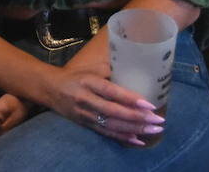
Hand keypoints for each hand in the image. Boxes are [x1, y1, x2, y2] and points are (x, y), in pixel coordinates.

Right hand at [40, 61, 164, 145]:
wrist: (50, 89)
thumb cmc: (76, 76)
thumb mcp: (91, 70)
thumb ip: (112, 71)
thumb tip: (137, 71)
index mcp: (88, 82)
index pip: (111, 92)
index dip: (130, 99)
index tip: (149, 104)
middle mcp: (86, 99)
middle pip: (114, 112)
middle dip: (138, 118)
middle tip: (158, 120)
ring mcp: (85, 114)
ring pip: (112, 125)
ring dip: (134, 129)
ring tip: (153, 130)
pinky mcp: (85, 124)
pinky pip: (106, 133)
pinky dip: (122, 138)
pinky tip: (138, 140)